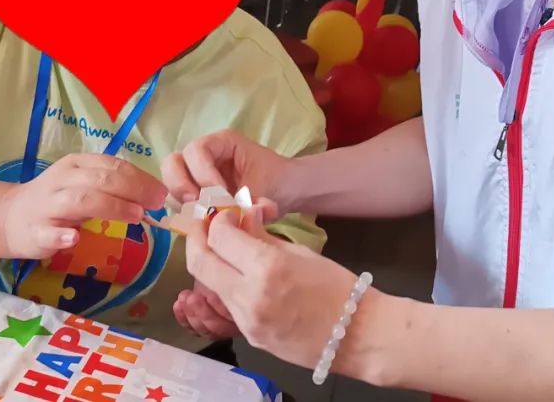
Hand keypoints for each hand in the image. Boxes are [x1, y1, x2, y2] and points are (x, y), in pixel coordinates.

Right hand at [0, 153, 166, 259]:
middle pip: (100, 180)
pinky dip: (61, 235)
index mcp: (77, 165)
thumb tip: (153, 195)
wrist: (10, 217)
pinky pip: (47, 232)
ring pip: (79, 200)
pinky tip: (75, 238)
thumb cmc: (57, 200)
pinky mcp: (33, 232)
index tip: (161, 193)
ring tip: (134, 216)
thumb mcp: (85, 184)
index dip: (140, 178)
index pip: (112, 165)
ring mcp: (47, 206)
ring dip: (110, 206)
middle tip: (155, 205)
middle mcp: (62, 180)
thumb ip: (114, 186)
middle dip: (132, 190)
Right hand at [162, 130, 294, 209]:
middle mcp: (203, 155)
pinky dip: (185, 213)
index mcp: (221, 143)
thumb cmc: (278, 180)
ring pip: (171, 183)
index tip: (220, 197)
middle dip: (182, 186)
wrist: (288, 192)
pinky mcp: (196, 194)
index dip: (203, 174)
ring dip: (182, 202)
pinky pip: (178, 201)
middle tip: (198, 207)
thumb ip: (242, 201)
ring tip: (202, 217)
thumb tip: (223, 216)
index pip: (196, 151)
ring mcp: (195, 175)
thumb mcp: (265, 188)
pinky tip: (202, 223)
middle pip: (173, 163)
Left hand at [185, 211, 365, 369]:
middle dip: (197, 239)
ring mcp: (246, 321)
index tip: (225, 215)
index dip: (217, 220)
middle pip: (200, 262)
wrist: (356, 336)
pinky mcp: (248, 338)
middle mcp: (250, 295)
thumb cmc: (336, 287)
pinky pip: (225, 306)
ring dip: (209, 264)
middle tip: (204, 228)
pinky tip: (237, 276)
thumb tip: (241, 216)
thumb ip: (262, 235)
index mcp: (268, 267)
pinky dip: (224, 286)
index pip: (220, 236)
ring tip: (222, 250)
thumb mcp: (300, 252)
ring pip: (209, 286)